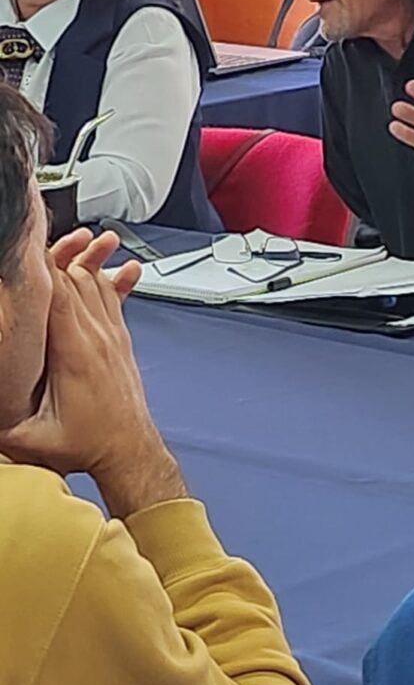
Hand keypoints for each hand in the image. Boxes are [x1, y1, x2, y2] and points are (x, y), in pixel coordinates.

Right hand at [0, 229, 179, 511]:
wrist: (129, 448)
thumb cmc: (87, 443)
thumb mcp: (34, 441)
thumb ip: (2, 429)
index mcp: (74, 352)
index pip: (57, 297)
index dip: (42, 269)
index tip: (27, 250)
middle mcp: (96, 335)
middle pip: (75, 280)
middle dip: (56, 255)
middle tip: (38, 236)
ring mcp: (110, 334)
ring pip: (95, 283)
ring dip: (83, 259)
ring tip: (73, 236)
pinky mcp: (118, 338)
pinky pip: (112, 297)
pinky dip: (107, 277)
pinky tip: (110, 263)